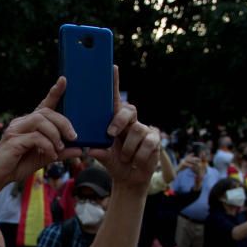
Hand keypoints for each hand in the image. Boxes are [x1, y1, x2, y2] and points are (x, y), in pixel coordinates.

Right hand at [0, 76, 79, 191]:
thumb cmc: (18, 166)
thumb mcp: (44, 158)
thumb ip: (61, 153)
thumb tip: (80, 149)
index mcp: (29, 124)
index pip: (44, 105)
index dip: (54, 92)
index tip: (64, 80)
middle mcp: (21, 122)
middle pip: (46, 112)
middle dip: (63, 123)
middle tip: (73, 137)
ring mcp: (15, 130)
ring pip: (41, 121)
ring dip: (55, 134)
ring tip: (60, 148)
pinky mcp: (13, 140)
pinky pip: (36, 137)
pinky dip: (47, 145)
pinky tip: (51, 155)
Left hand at [86, 69, 159, 190]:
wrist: (130, 179)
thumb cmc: (115, 163)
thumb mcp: (104, 158)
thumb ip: (98, 152)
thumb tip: (91, 150)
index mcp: (115, 122)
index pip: (115, 100)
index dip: (115, 83)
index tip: (112, 67)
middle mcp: (131, 122)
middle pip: (129, 110)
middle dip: (119, 121)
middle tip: (110, 134)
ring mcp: (144, 129)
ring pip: (137, 130)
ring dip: (128, 149)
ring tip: (126, 158)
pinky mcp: (155, 139)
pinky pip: (147, 144)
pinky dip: (139, 156)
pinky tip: (137, 161)